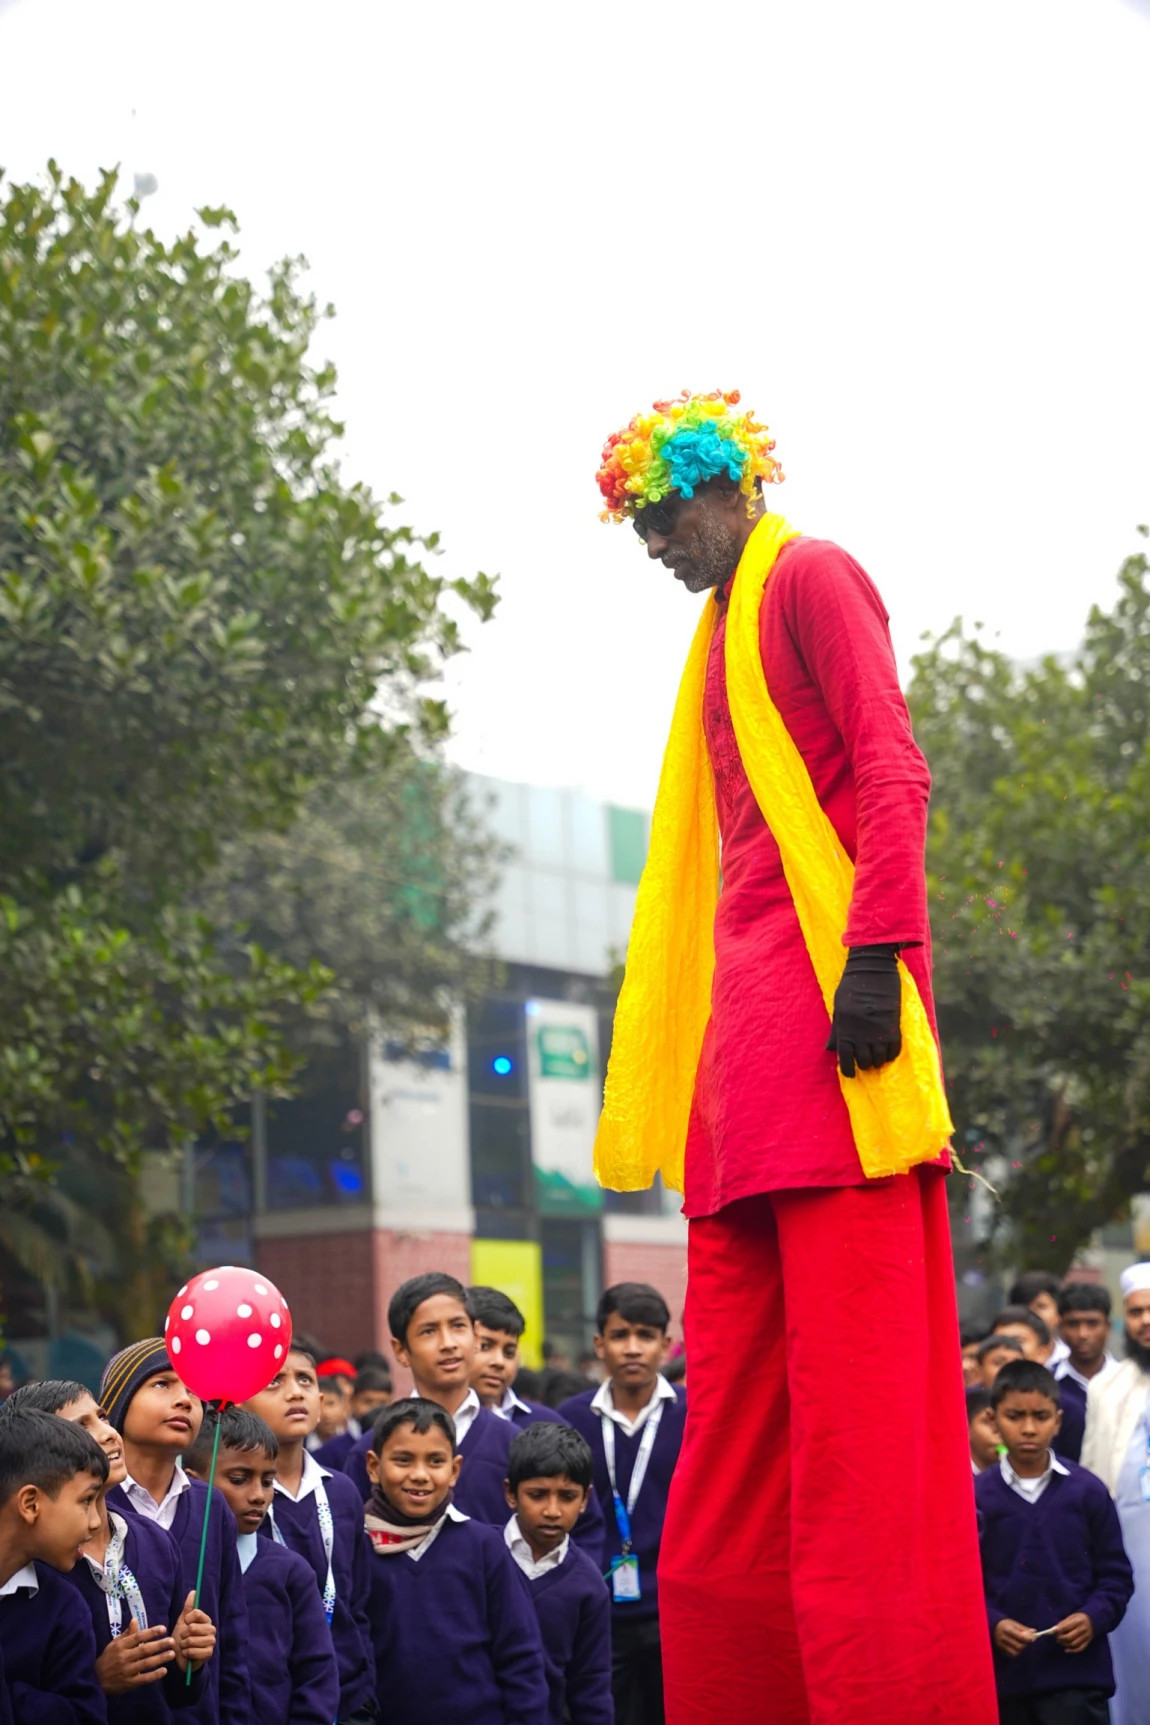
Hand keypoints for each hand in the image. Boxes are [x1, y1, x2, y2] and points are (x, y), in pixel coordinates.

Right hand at [94, 1621, 173, 1692]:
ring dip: (160, 1659)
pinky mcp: (129, 1683)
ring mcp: (127, 1671)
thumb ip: (126, 1634)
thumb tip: (135, 1620)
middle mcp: (124, 1657)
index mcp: (121, 1646)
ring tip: (172, 1654)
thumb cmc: (107, 1659)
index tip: (163, 1629)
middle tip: (172, 1641)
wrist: (95, 1679)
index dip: (151, 1632)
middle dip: (160, 1645)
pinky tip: (164, 1671)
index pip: (138, 1637)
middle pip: (144, 1650)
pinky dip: (154, 1675)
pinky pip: (144, 1678)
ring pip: (146, 1663)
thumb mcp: (114, 1644)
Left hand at [173, 1591, 216, 1671]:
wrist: (182, 1657)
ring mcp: (211, 1642)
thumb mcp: (183, 1621)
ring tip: (185, 1647)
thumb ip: (188, 1607)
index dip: (187, 1620)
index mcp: (206, 1620)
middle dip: (183, 1635)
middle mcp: (211, 1630)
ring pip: (191, 1640)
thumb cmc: (182, 1638)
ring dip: (183, 1645)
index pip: (196, 1613)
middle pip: (192, 1628)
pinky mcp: (209, 1654)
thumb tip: (193, 1591)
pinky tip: (187, 1654)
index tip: (185, 1624)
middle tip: (183, 1638)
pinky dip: (187, 1653)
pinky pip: (193, 1651)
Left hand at [825, 945, 901, 1076]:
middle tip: (865, 1061)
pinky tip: (887, 1052)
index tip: (849, 1073)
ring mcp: (878, 1031)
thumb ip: (836, 1030)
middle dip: (864, 1065)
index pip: (845, 1059)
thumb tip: (829, 1049)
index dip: (847, 1070)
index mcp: (845, 1029)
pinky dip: (891, 1054)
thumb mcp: (838, 1008)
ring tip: (876, 1057)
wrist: (872, 969)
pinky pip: (894, 1049)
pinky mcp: (893, 1026)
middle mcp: (861, 1033)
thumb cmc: (851, 987)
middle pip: (864, 1062)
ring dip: (878, 1061)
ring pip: (880, 1059)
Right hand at [993, 1619, 1035, 1657]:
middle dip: (1025, 1645)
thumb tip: (1034, 1632)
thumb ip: (1023, 1628)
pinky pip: (1011, 1655)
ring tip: (1020, 1644)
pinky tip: (1016, 1647)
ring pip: (1015, 1652)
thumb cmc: (1005, 1624)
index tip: (1034, 1639)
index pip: (1020, 1636)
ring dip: (1021, 1650)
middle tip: (1027, 1641)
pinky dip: (1016, 1652)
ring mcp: (1001, 1645)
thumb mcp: (1013, 1623)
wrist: (991, 1626)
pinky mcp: (1000, 1649)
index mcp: (1007, 1629)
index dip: (1028, 1639)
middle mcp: (1003, 1638)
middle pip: (1019, 1646)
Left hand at [1054, 1612, 1093, 1653]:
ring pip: (1074, 1644)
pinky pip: (1080, 1649)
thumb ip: (1063, 1623)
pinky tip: (1066, 1650)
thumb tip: (1054, 1630)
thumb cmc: (1078, 1618)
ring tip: (1061, 1642)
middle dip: (1061, 1639)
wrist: (1092, 1620)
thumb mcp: (1071, 1616)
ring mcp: (1086, 1636)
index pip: (1066, 1627)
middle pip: (1069, 1637)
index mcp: (1078, 1621)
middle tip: (1057, 1638)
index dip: (1058, 1631)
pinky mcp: (1088, 1642)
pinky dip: (1072, 1651)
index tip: (1053, 1632)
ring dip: (1065, 1645)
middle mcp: (1083, 1629)